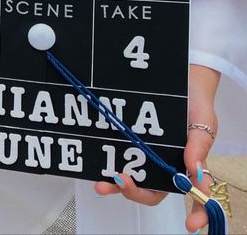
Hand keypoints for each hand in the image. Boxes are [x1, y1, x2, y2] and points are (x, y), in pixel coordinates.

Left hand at [94, 64, 219, 233]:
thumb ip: (200, 145)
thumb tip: (194, 170)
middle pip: (153, 192)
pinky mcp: (130, 143)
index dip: (196, 214)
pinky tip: (96, 164)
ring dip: (116, 184)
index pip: (196, 196)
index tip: (190, 226)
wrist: (180, 80)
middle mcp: (165, 165)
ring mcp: (146, 155)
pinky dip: (107, 164)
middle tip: (123, 183)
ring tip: (102, 183)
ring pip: (132, 179)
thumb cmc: (196, 103)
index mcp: (189, 166)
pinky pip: (119, 157)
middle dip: (136, 193)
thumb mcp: (204, 122)